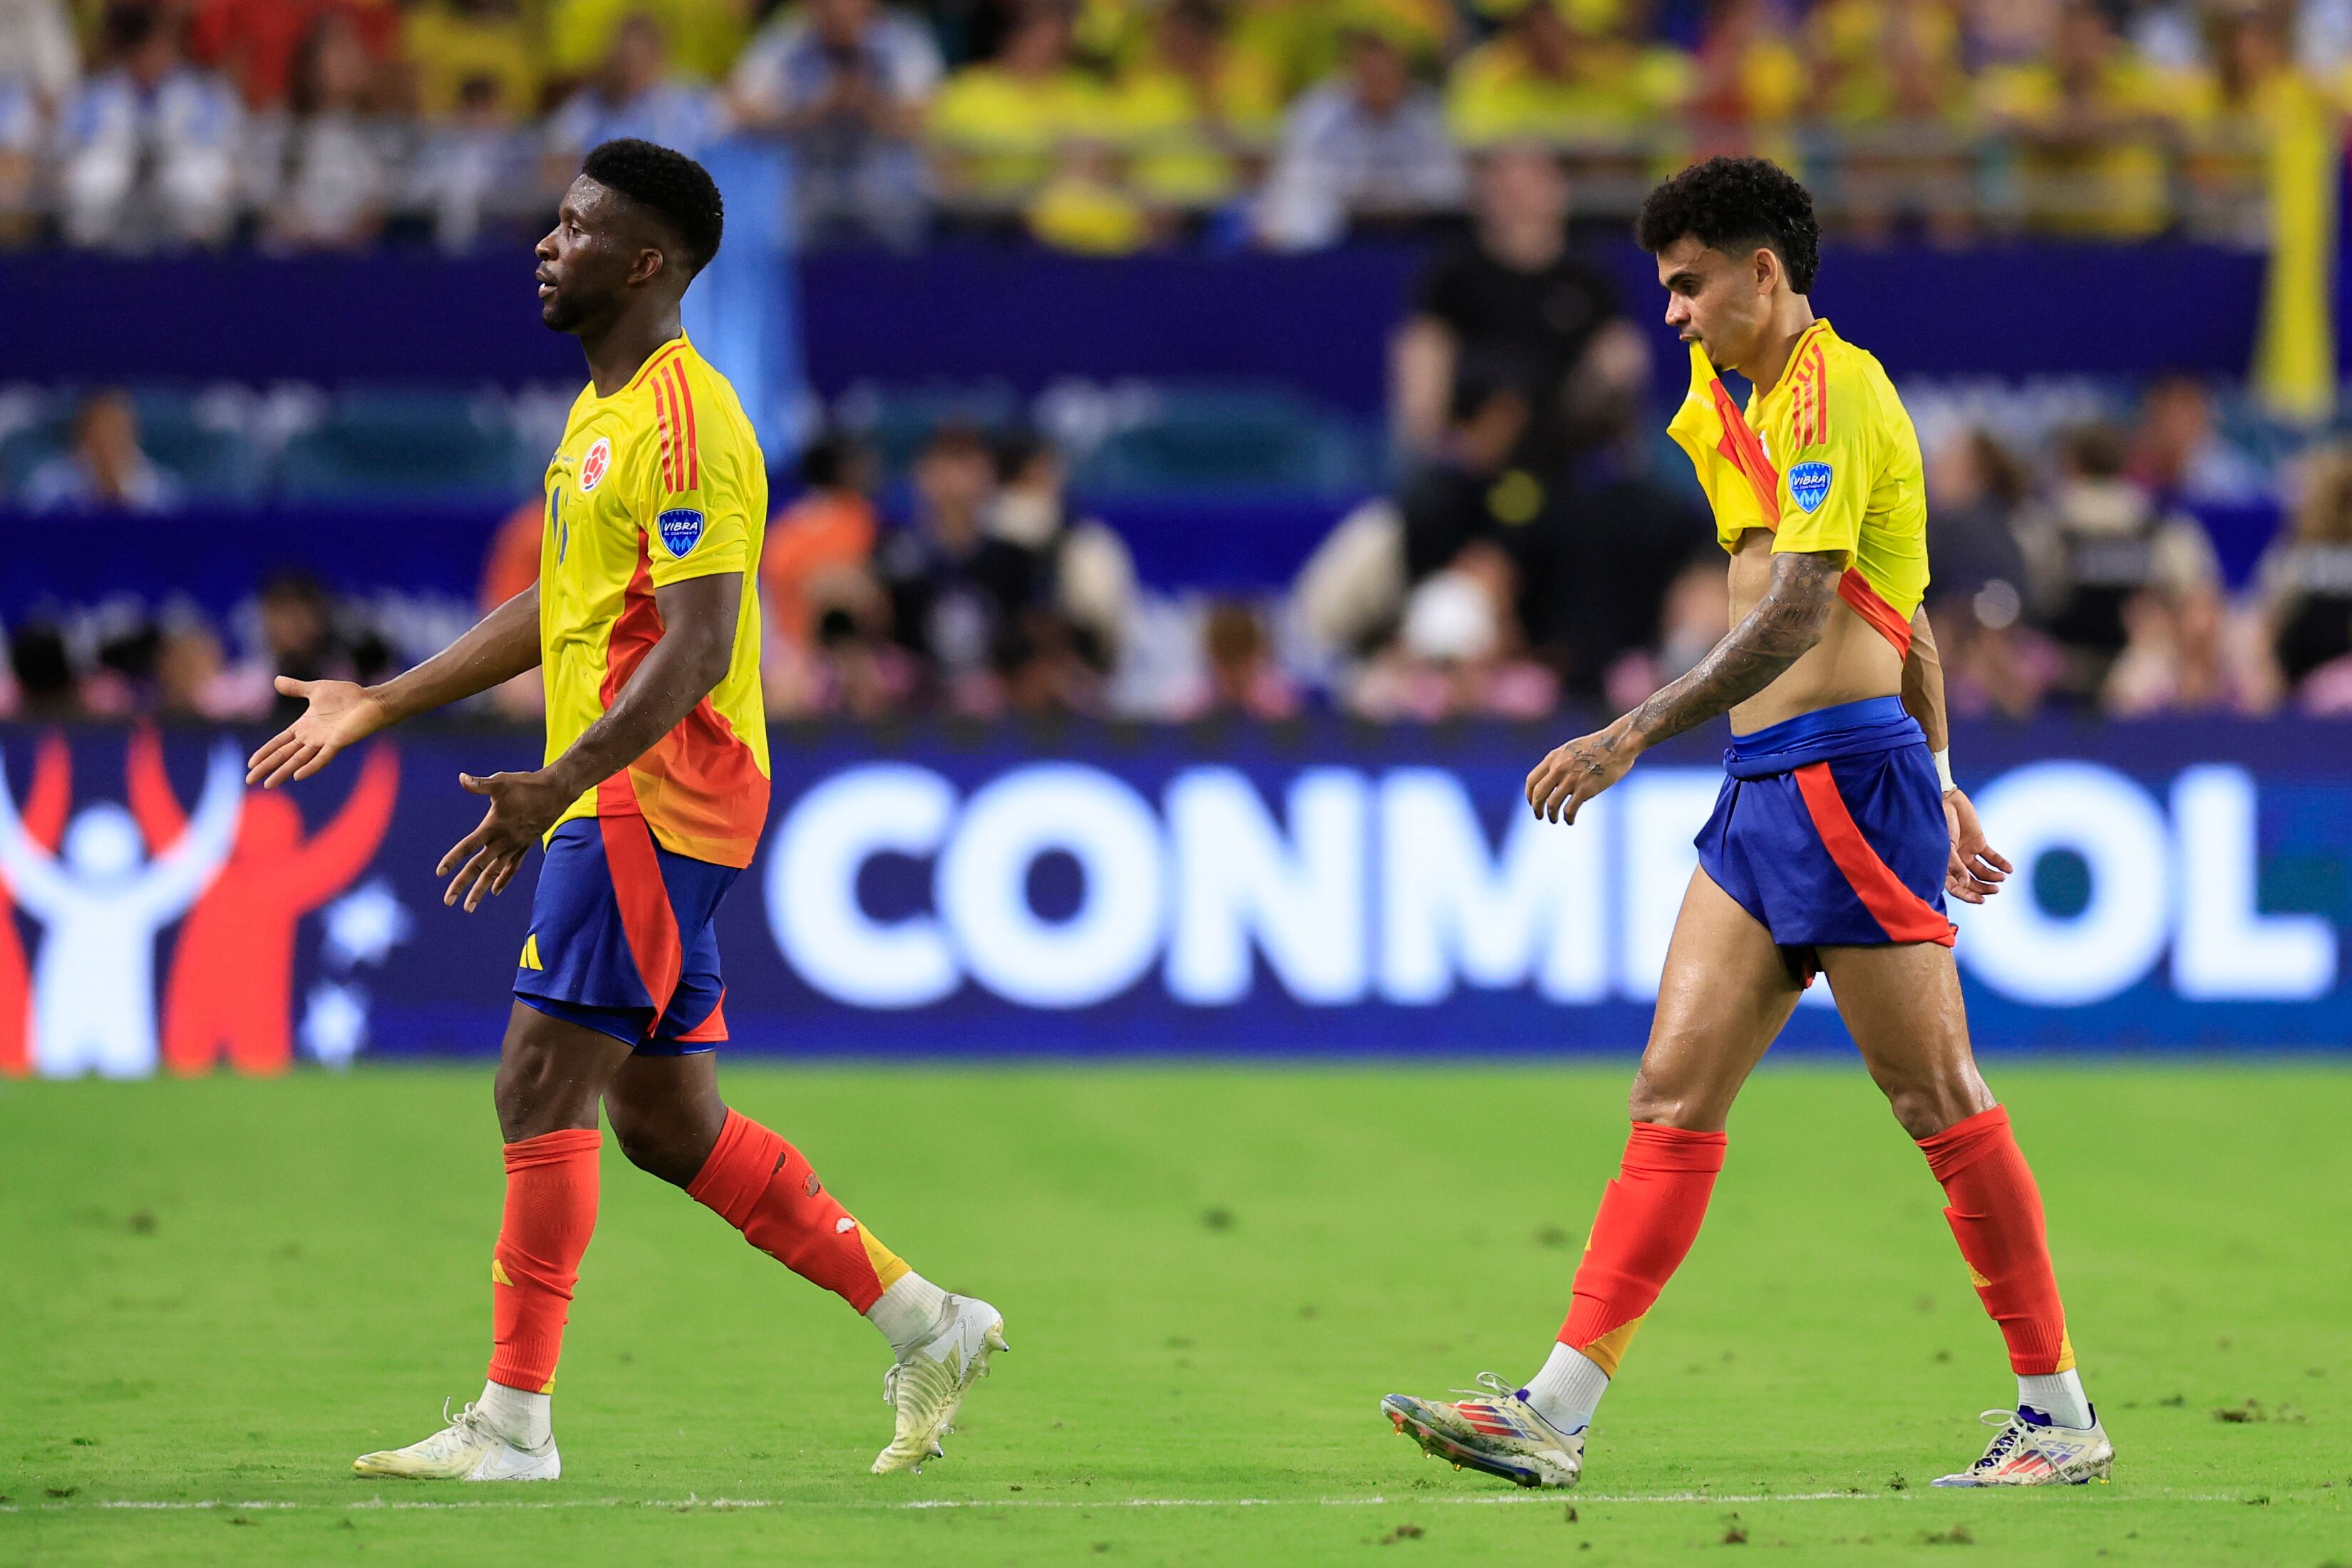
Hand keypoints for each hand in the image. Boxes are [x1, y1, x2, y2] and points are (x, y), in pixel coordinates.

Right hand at [246, 678, 389, 787]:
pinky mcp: (337, 743)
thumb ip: (296, 688)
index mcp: (304, 726)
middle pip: (284, 755)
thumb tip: (276, 680)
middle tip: (250, 781)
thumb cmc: (347, 696)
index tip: (251, 763)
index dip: (265, 752)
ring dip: (283, 772)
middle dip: (267, 767)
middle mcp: (311, 737)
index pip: (279, 742)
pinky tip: (297, 776)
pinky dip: (309, 767)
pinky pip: (321, 758)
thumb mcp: (315, 690)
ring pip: (298, 760)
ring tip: (268, 785)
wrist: (371, 700)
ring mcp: (323, 742)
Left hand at [436, 770, 569, 911]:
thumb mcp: (501, 782)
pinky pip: (512, 868)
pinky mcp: (525, 846)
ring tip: (469, 907)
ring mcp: (515, 846)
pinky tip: (495, 891)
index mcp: (493, 827)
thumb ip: (479, 785)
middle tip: (448, 901)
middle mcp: (503, 841)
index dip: (453, 858)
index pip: (469, 846)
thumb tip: (461, 778)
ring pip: (494, 873)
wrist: (557, 792)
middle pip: (479, 867)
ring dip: (481, 890)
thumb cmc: (527, 785)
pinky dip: (503, 879)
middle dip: (462, 884)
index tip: (440, 873)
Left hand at [1525, 715, 1642, 824]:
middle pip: (1538, 794)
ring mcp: (1572, 779)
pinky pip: (1570, 809)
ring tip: (1554, 820)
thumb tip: (1552, 779)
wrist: (1618, 743)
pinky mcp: (1586, 789)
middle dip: (1536, 808)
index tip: (1532, 802)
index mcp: (1553, 758)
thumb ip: (1559, 762)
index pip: (1531, 780)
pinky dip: (1568, 818)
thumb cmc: (1598, 746)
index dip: (1529, 795)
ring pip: (1552, 804)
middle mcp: (1559, 768)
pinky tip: (1570, 820)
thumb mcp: (1571, 749)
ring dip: (1551, 815)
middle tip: (1539, 816)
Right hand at [1942, 785, 2012, 904]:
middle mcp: (1956, 863)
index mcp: (1944, 866)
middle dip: (1983, 888)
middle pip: (1971, 882)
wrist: (1947, 801)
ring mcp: (1967, 853)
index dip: (1967, 895)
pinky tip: (2009, 869)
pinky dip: (2001, 863)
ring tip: (2001, 878)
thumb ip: (1955, 866)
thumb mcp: (1946, 847)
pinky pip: (1991, 857)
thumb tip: (1966, 885)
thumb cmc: (1939, 824)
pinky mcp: (1978, 843)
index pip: (1955, 887)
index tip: (1981, 900)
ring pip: (1982, 872)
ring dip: (1992, 877)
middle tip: (1995, 891)